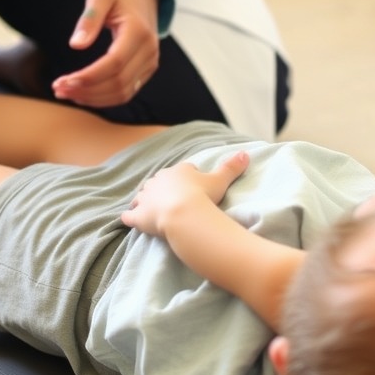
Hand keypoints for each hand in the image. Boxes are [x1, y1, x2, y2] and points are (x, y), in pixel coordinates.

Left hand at [51, 0, 159, 107]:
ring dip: (94, 98)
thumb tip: (76, 45)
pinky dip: (105, 98)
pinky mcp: (146, 69)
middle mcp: (149, 50)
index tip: (63, 81)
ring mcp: (150, 62)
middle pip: (118, 82)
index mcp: (138, 31)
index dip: (89, 77)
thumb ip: (89, 18)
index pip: (114, 63)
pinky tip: (83, 94)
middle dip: (86, 90)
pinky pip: (127, 91)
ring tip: (67, 93)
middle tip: (58, 89)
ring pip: (123, 92)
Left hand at [121, 150, 249, 236]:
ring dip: (144, 201)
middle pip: (158, 182)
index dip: (187, 178)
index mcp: (177, 171)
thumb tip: (246, 153)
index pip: (182, 171)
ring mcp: (146, 198)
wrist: (184, 214)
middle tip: (171, 199)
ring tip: (151, 209)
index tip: (193, 186)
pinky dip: (129, 217)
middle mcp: (158, 181)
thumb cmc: (202, 196)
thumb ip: (231, 167)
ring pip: (142, 196)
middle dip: (163, 189)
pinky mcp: (138, 215)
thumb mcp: (220, 180)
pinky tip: (128, 220)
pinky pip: (129, 215)